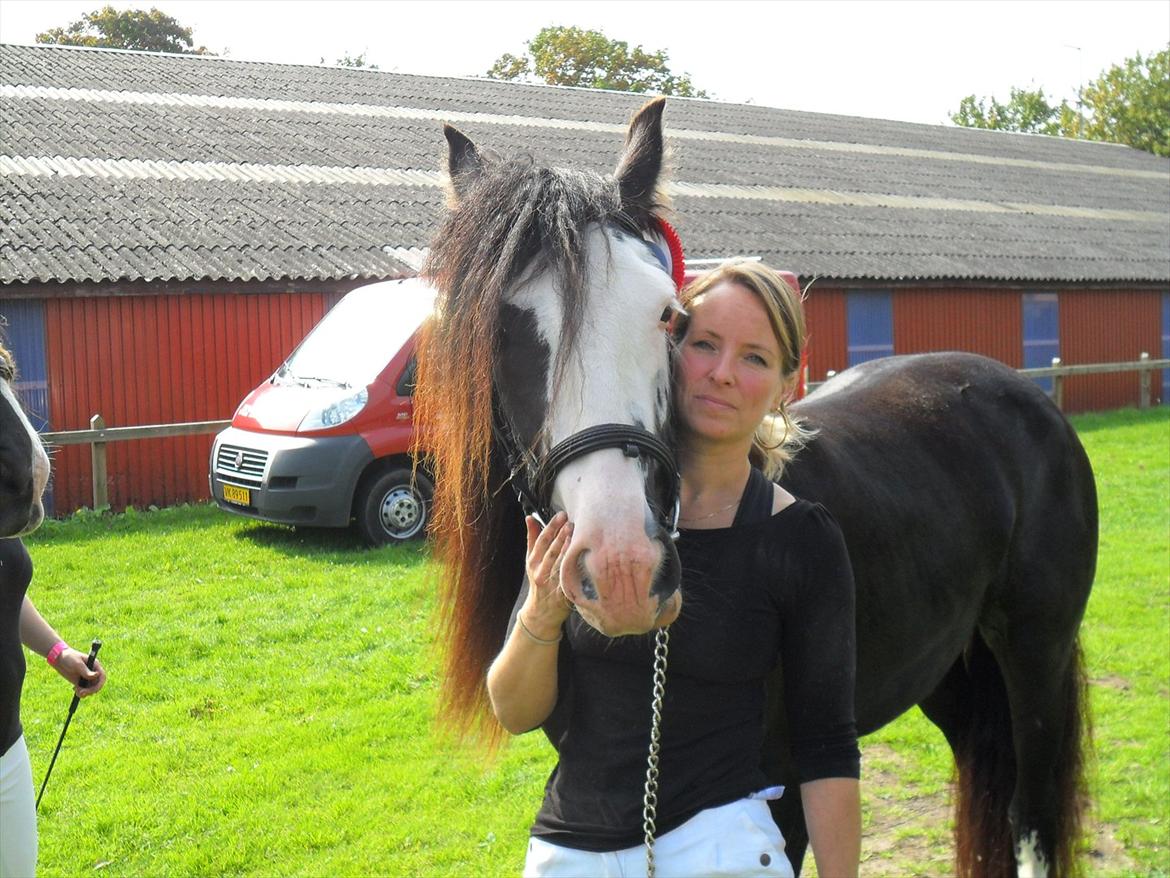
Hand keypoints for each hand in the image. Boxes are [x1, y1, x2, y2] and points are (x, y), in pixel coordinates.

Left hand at [52, 648, 106, 697]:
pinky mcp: (80, 681)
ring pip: (91, 688)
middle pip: (97, 684)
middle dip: (91, 690)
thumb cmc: (69, 657)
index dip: (100, 684)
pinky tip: (75, 690)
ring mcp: (86, 677)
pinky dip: (81, 692)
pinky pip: (84, 690)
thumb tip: (96, 675)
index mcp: (95, 665)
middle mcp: (93, 672)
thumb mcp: (77, 664)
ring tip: (77, 691)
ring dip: (86, 692)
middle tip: (82, 693)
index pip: (102, 676)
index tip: (93, 690)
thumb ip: (86, 671)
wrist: (58, 659)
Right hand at [521, 512, 572, 638]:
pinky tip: (586, 556)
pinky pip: (572, 578)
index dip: (551, 527)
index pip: (542, 541)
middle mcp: (541, 573)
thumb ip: (532, 538)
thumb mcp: (531, 561)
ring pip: (562, 564)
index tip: (561, 515)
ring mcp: (553, 584)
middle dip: (562, 536)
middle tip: (572, 522)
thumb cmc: (539, 581)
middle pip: (552, 551)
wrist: (541, 613)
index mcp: (533, 563)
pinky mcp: (564, 594)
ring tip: (579, 534)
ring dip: (570, 549)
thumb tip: (530, 517)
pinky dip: (578, 567)